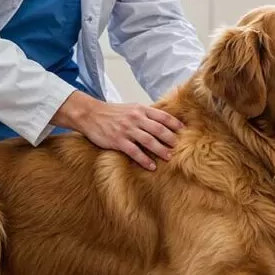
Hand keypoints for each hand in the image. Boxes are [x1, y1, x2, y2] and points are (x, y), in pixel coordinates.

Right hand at [52, 92, 183, 170]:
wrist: (90, 114)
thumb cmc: (111, 112)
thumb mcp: (130, 108)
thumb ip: (145, 114)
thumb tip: (162, 122)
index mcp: (140, 109)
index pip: (162, 116)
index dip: (175, 124)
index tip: (184, 131)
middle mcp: (135, 118)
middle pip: (159, 130)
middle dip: (171, 139)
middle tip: (179, 147)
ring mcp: (127, 130)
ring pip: (149, 141)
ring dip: (161, 150)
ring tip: (169, 157)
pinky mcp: (118, 141)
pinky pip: (134, 152)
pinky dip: (144, 160)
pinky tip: (151, 166)